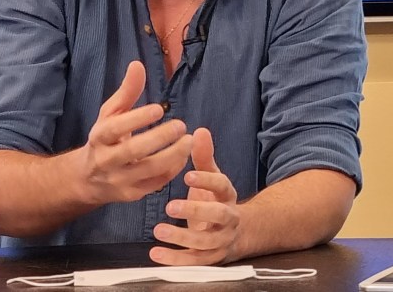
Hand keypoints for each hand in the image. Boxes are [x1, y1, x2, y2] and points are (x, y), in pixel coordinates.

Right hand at [75, 61, 192, 205]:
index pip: (116, 128)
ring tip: (189, 141)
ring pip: (147, 171)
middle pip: (132, 151)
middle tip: (181, 126)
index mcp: (99, 137)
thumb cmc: (105, 139)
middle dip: (159, 139)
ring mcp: (119, 180)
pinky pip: (155, 184)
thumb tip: (137, 65)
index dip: (137, 119)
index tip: (160, 109)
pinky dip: (171, 171)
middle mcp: (106, 160)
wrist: (87, 180)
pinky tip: (184, 157)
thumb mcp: (110, 115)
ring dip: (172, 156)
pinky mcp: (131, 194)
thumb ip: (126, 92)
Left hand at [151, 128, 241, 264]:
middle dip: (196, 211)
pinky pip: (194, 261)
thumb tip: (200, 131)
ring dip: (182, 237)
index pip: (223, 186)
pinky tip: (156, 253)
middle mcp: (229, 219)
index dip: (207, 181)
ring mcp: (221, 240)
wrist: (236, 233)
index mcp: (228, 196)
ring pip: (206, 242)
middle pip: (218, 215)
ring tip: (158, 230)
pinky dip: (175, 259)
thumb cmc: (216, 201)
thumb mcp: (212, 179)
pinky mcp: (210, 258)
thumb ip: (204, 158)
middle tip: (170, 206)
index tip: (188, 175)